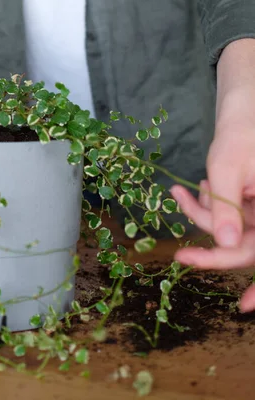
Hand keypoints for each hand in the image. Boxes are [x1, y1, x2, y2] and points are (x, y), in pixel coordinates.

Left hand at [171, 120, 254, 311]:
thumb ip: (226, 207)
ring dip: (204, 217)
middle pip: (243, 248)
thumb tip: (225, 243)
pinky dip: (208, 209)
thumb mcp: (227, 169)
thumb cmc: (238, 138)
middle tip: (180, 255)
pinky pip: (223, 221)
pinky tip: (199, 187)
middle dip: (210, 250)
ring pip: (227, 234)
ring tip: (190, 189)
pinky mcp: (248, 212)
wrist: (240, 122)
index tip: (244, 306)